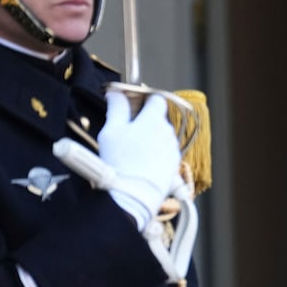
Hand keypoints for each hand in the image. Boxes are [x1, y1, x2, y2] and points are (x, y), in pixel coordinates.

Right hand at [97, 91, 180, 229]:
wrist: (132, 193)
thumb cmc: (119, 160)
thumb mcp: (111, 130)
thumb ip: (116, 108)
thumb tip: (115, 93)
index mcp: (154, 119)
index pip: (157, 99)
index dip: (146, 99)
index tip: (135, 105)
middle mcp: (168, 132)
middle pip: (159, 119)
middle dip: (146, 122)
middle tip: (127, 132)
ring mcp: (173, 149)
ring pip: (162, 137)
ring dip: (152, 139)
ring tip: (133, 152)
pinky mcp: (174, 165)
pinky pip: (165, 153)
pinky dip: (156, 154)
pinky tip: (141, 163)